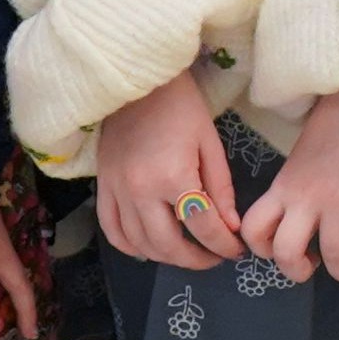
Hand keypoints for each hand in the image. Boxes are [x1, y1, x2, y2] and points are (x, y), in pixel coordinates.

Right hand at [91, 75, 236, 266]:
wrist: (136, 80)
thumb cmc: (179, 105)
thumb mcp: (209, 142)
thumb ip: (220, 188)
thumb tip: (230, 227)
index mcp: (173, 176)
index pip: (203, 227)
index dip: (224, 245)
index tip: (236, 250)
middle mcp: (141, 190)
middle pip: (169, 245)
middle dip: (196, 259)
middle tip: (214, 257)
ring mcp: (117, 190)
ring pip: (139, 244)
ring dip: (166, 257)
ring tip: (187, 251)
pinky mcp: (102, 186)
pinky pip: (112, 229)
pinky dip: (130, 246)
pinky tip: (148, 248)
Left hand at [237, 75, 338, 283]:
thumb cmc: (333, 123)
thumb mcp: (299, 158)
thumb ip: (293, 188)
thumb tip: (297, 217)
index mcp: (283, 186)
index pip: (253, 230)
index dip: (261, 250)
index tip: (278, 249)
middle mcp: (305, 198)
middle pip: (285, 253)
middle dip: (296, 272)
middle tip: (312, 265)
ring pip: (333, 256)